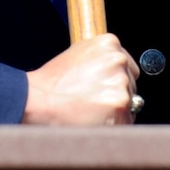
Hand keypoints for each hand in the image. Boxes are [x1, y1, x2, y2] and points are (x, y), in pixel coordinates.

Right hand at [22, 34, 138, 125]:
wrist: (38, 101)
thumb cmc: (52, 82)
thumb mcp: (77, 55)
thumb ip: (101, 59)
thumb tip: (119, 73)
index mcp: (109, 43)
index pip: (128, 67)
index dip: (115, 82)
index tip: (102, 89)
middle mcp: (119, 60)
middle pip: (131, 86)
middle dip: (116, 96)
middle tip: (91, 102)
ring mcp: (121, 83)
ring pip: (131, 104)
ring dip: (115, 112)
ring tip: (89, 112)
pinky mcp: (121, 105)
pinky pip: (127, 121)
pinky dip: (114, 126)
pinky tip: (94, 121)